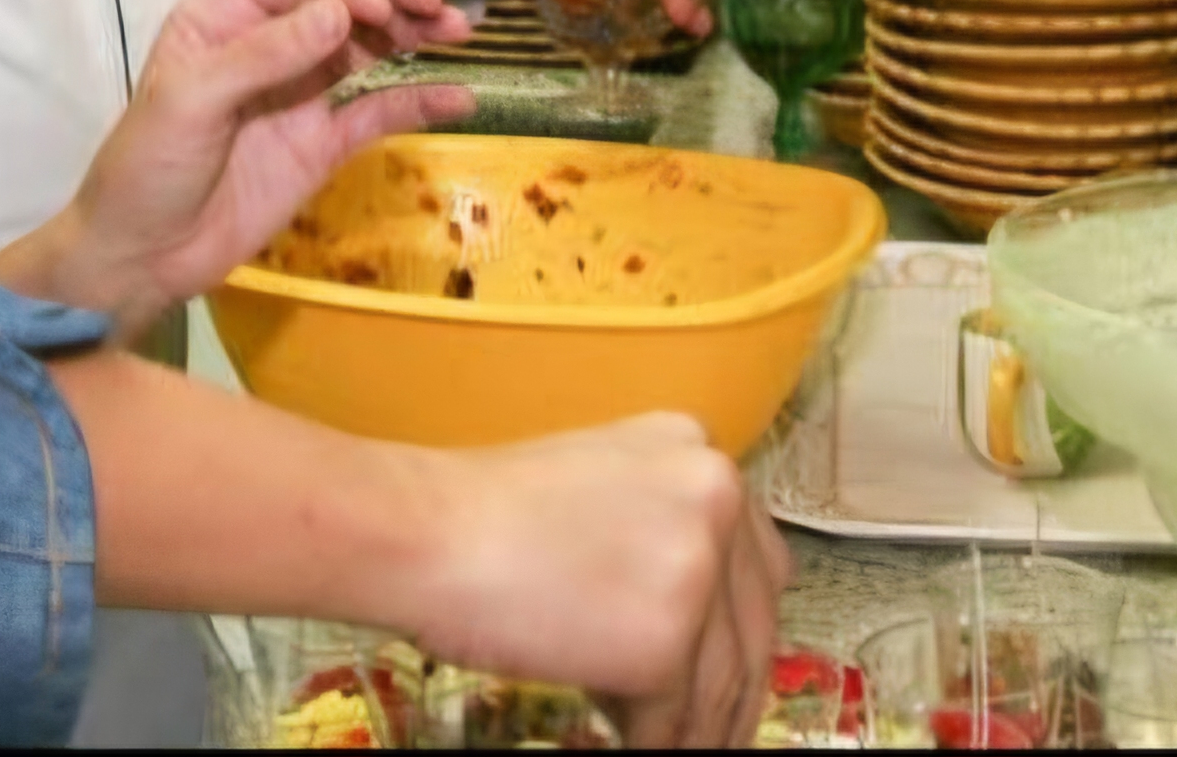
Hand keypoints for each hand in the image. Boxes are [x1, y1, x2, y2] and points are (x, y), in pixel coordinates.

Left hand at [0, 0, 472, 333]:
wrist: (142, 254)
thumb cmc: (146, 167)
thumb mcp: (189, 101)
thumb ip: (263, 55)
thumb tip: (339, 12)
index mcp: (225, 14)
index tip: (379, 7)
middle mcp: (270, 40)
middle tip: (437, 6)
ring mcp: (302, 90)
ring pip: (370, 45)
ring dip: (415, 34)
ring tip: (458, 34)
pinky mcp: (325, 140)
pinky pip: (379, 110)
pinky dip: (420, 100)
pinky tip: (458, 96)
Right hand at [409, 415, 790, 747]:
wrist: (421, 530)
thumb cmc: (476, 513)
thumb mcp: (593, 483)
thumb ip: (654, 523)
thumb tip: (693, 612)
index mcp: (696, 449)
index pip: (755, 560)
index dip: (742, 630)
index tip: (733, 672)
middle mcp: (714, 494)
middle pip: (753, 622)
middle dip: (734, 688)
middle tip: (716, 729)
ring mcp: (697, 564)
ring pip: (721, 679)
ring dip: (698, 726)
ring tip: (670, 745)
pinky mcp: (666, 636)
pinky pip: (676, 716)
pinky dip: (658, 742)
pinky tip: (633, 746)